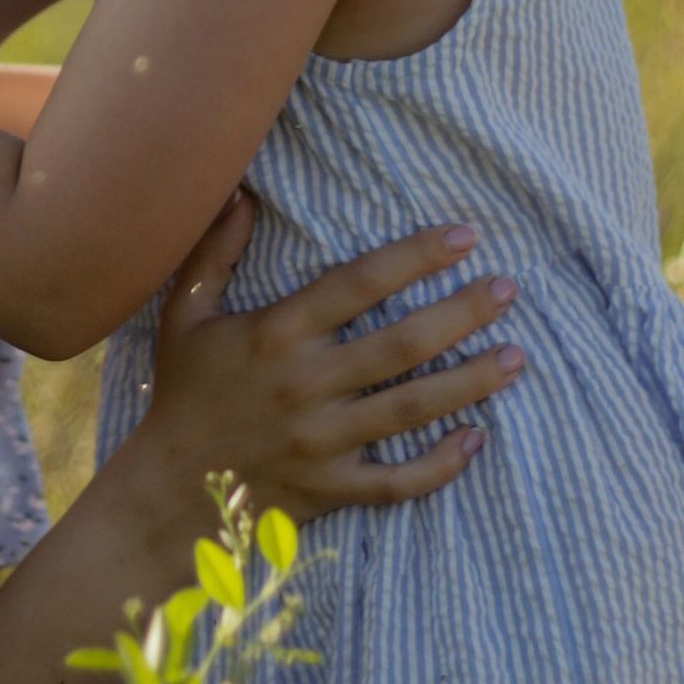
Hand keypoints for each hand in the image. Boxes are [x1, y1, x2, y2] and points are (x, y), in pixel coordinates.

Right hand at [137, 199, 520, 520]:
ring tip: (518, 356)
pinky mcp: (332, 489)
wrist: (166, 490)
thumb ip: (214, 254)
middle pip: (401, 344)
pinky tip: (477, 439)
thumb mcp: (184, 315)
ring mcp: (322, 441)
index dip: (415, 256)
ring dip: (471, 381)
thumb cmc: (184, 394)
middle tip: (508, 289)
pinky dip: (440, 465)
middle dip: (462, 313)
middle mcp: (306, 385)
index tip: (464, 236)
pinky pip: (398, 481)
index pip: (358, 284)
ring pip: (412, 408)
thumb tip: (238, 192)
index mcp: (276, 334)